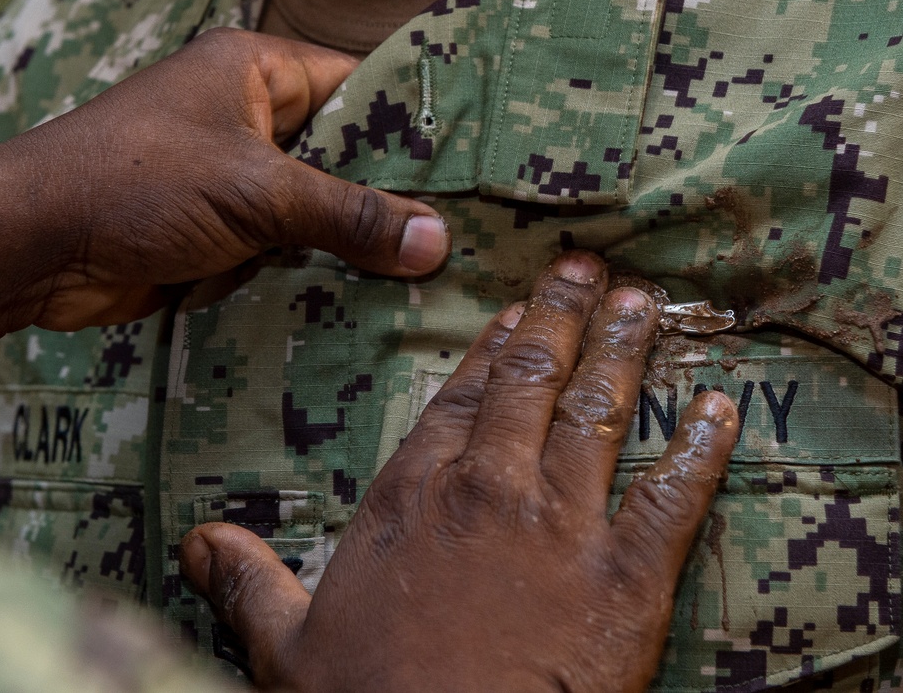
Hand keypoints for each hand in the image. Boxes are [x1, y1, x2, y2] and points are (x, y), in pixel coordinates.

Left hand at [6, 28, 448, 327]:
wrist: (36, 248)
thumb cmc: (139, 186)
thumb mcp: (257, 192)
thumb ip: (349, 214)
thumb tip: (434, 240)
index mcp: (257, 73)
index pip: (358, 85)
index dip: (413, 123)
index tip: (472, 165)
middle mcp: (249, 119)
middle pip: (342, 155)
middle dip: (390, 197)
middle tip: (460, 233)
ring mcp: (234, 180)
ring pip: (317, 209)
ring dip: (355, 244)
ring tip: (428, 274)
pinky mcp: (220, 233)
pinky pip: (287, 248)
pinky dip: (317, 271)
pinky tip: (367, 300)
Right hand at [179, 251, 739, 691]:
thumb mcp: (284, 645)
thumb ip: (246, 580)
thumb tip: (195, 543)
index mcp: (414, 496)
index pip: (458, 398)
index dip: (491, 349)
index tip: (514, 310)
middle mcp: (490, 489)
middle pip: (532, 380)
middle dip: (561, 318)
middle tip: (585, 270)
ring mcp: (563, 528)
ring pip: (599, 413)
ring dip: (625, 352)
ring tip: (643, 304)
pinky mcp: (627, 578)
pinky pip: (673, 496)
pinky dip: (701, 450)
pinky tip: (719, 411)